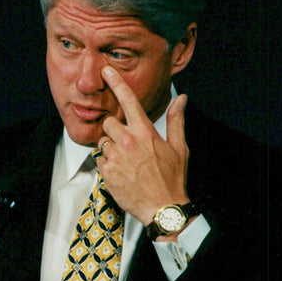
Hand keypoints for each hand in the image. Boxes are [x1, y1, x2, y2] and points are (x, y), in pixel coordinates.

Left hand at [96, 66, 189, 225]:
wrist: (163, 209)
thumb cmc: (173, 179)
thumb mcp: (179, 148)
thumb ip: (176, 120)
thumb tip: (181, 98)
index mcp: (145, 132)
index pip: (128, 101)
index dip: (116, 83)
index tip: (106, 71)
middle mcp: (128, 141)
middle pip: (109, 122)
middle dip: (116, 131)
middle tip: (128, 145)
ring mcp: (116, 157)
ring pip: (103, 142)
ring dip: (111, 148)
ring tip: (127, 162)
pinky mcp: (106, 172)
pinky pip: (100, 160)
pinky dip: (108, 165)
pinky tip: (122, 173)